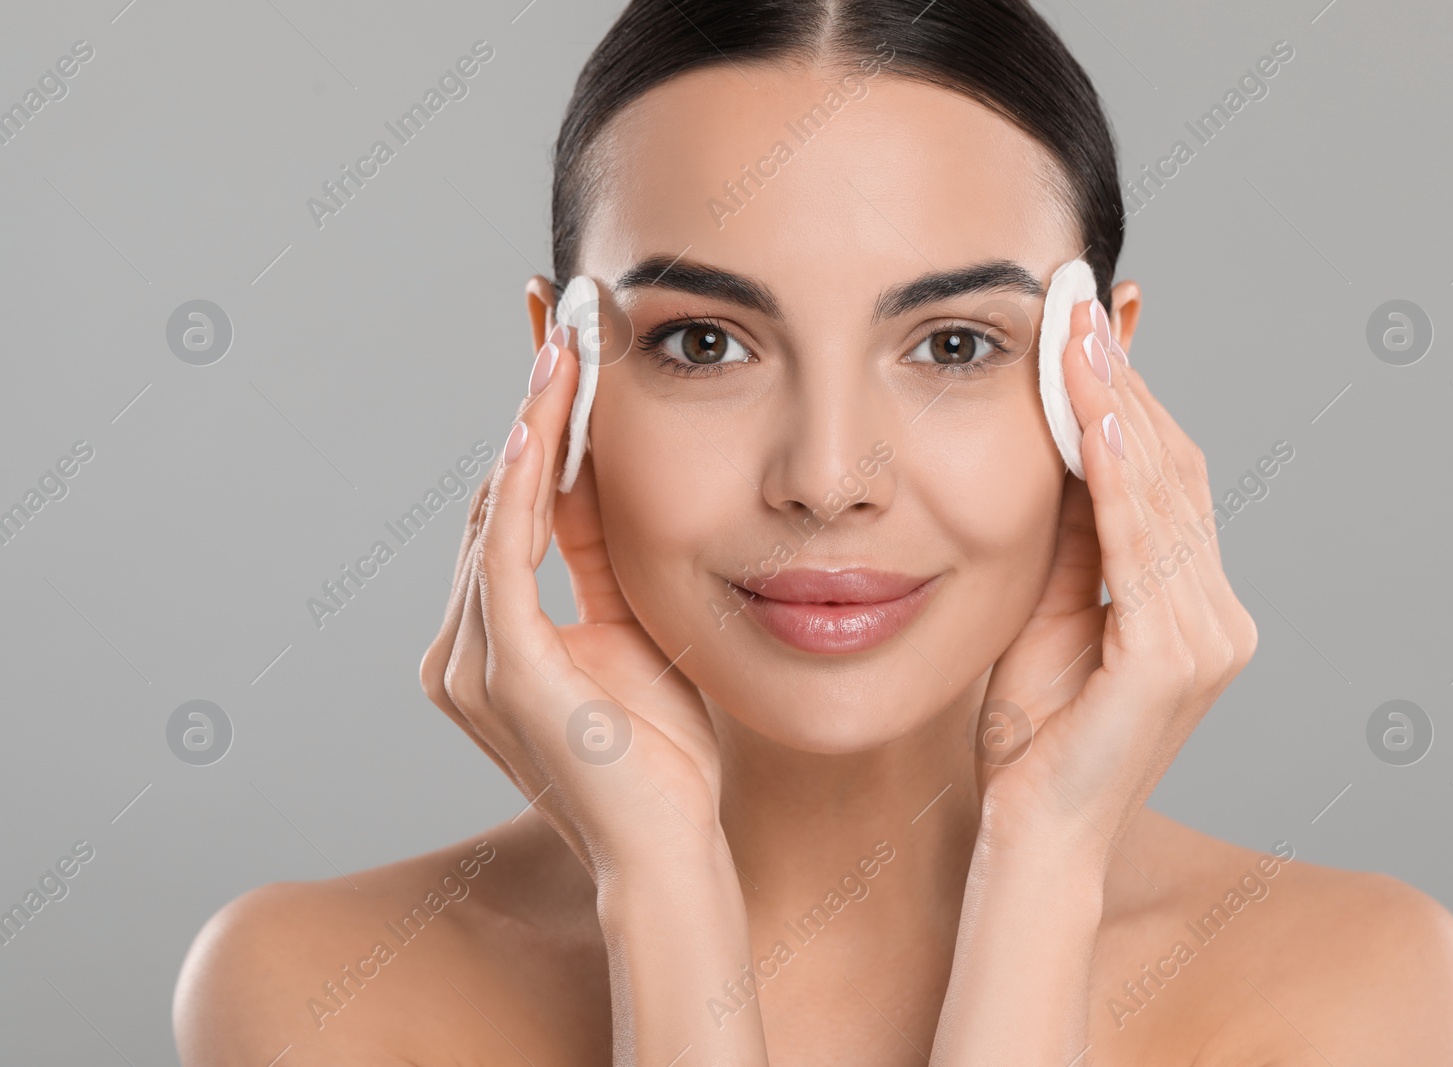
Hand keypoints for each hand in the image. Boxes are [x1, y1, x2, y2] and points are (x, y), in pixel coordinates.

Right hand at [419, 311, 724, 877]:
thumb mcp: (633, 626)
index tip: (556, 343)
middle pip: (498, 496)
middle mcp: (464, 645)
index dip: (533, 423)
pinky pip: (507, 553)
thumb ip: (602, 555)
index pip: (512, 508)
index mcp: (496, 637)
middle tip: (557, 312)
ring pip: (497, 512)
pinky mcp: (500, 671)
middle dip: (531, 403)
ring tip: (566, 345)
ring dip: (533, 424)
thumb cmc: (661, 754)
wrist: (670, 848)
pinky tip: (548, 418)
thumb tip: (599, 469)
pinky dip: (525, 481)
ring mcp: (471, 661)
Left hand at [976, 301, 1257, 854]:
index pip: (1164, 476)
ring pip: (1162, 497)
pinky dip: (1119, 482)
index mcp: (1192, 603)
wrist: (1031, 827)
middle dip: (1121, 382)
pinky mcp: (1173, 663)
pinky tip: (1093, 421)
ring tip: (1079, 336)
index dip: (1128, 395)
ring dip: (1116, 409)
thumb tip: (1065, 430)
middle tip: (1079, 302)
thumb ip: (1070, 532)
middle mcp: (1217, 615)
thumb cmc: (1034, 728)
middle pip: (1173, 471)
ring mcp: (1206, 639)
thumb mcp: (1049, 606)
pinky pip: (1144, 552)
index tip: (1089, 321)